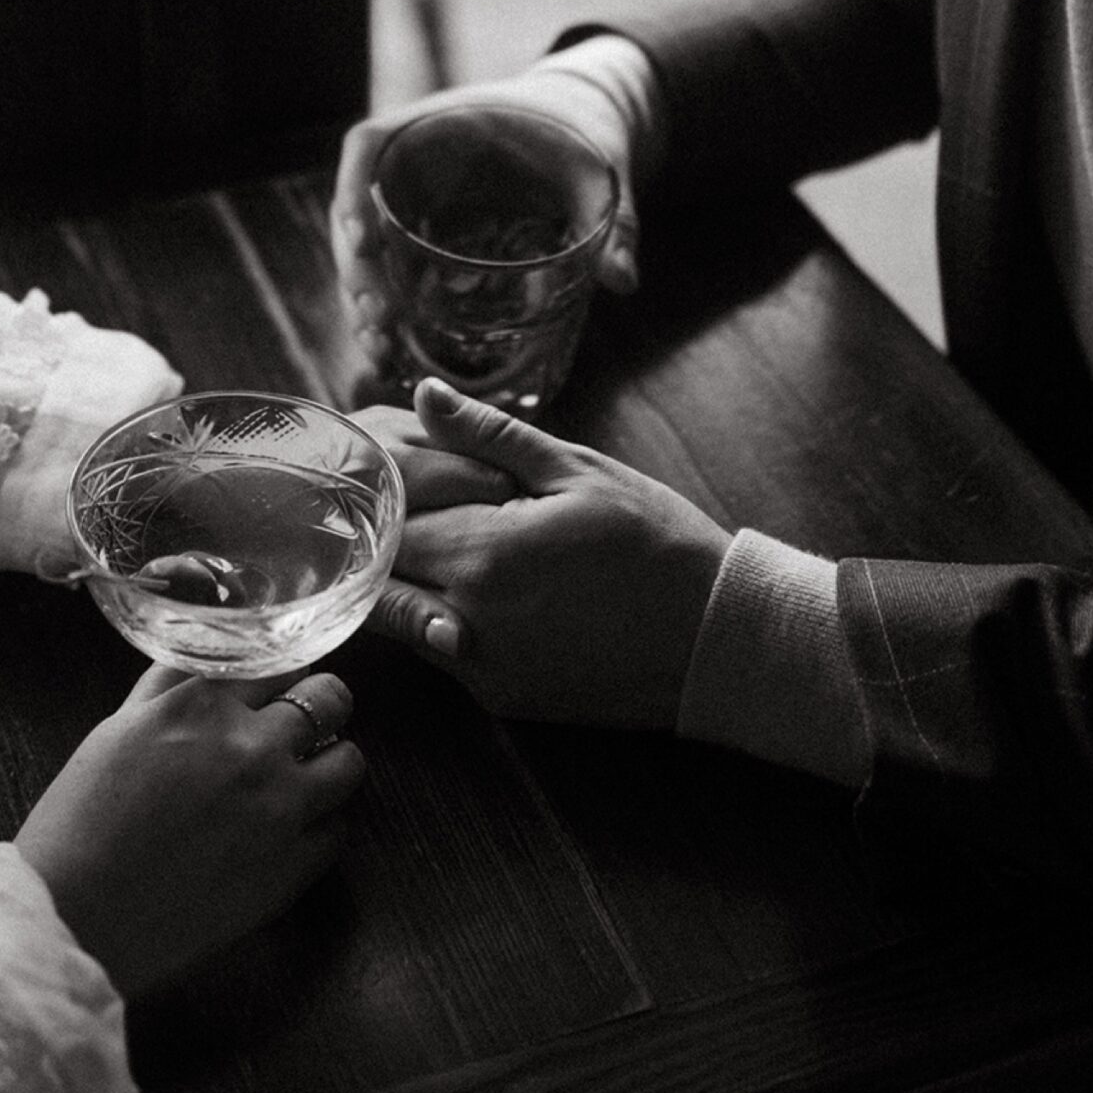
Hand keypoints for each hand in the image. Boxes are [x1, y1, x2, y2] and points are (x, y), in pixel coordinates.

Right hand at [15, 665, 363, 995]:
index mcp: (201, 704)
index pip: (280, 659)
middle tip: (299, 728)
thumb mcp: (117, 730)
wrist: (74, 919)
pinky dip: (319, 826)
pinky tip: (285, 834)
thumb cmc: (79, 824)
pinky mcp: (294, 867)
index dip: (280, 674)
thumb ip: (170, 686)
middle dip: (319, 706)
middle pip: (331, 697)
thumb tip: (209, 657)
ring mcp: (280, 807)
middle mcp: (251, 745)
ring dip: (329, 764)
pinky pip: (338, 829)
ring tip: (300, 780)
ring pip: (350, 761)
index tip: (276, 688)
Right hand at [332, 44, 652, 382]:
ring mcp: (415, 199)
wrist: (583, 120)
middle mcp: (413, 162)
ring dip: (362, 297)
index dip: (353, 191)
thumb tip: (623, 280)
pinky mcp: (427, 232)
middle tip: (377, 319)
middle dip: (356, 268)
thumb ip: (616, 219)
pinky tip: (392, 349)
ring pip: (365, 248)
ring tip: (379, 348)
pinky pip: (392, 265)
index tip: (360, 238)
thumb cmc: (583, 129)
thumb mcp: (600, 168)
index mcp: (440, 125)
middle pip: (355, 210)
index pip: (370, 145)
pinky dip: (387, 304)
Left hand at [366, 379, 729, 727]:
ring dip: (406, 583)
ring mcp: (483, 668)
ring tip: (436, 542)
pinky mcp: (502, 698)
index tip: (376, 476)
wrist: (717, 639)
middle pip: (381, 577)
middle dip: (378, 542)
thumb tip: (424, 394)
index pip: (386, 523)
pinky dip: (439, 621)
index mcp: (483, 553)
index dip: (376, 496)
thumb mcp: (577, 470)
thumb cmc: (656, 541)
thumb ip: (488, 434)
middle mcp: (468, 620)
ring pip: (401, 621)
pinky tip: (475, 588)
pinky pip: (441, 654)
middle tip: (391, 510)